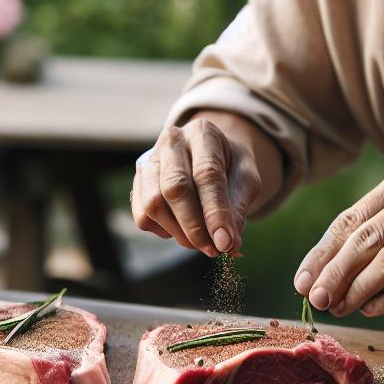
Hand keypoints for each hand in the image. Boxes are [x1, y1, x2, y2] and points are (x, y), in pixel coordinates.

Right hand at [130, 115, 264, 257]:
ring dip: (180, 233)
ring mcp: (149, 161)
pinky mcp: (137, 182)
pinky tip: (183, 229)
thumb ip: (238, 206)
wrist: (210, 153)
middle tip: (214, 249)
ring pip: (154, 204)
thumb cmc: (230, 166)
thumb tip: (229, 244)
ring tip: (202, 242)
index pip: (206, 174)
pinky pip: (143, 216)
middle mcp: (170, 142)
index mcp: (202, 133)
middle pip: (174, 188)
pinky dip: (164, 231)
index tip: (225, 242)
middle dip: (195, 227)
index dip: (216, 212)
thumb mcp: (246, 178)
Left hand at [293, 164, 383, 316]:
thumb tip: (325, 271)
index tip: (302, 279)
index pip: (353, 217)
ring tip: (338, 308)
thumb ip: (380, 234)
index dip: (323, 251)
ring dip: (356, 289)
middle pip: (366, 238)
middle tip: (314, 298)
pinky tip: (369, 310)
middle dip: (333, 272)